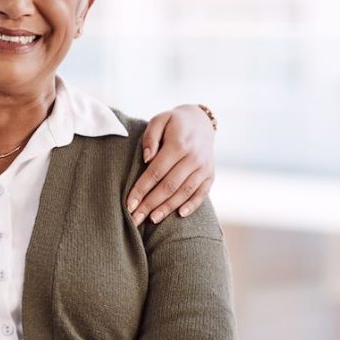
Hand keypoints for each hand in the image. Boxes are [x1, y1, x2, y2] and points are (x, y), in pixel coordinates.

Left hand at [126, 104, 214, 224]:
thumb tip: (146, 159)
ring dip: (167, 208)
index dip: (141, 190)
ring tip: (151, 219)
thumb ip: (150, 137)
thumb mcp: (159, 120)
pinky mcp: (211, 175)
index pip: (156, 172)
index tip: (128, 204)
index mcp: (178, 145)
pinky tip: (179, 215)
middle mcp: (193, 158)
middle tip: (135, 219)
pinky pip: (202, 193)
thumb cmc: (173, 123)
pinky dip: (192, 205)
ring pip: (184, 192)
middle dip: (150, 204)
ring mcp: (204, 168)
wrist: (201, 121)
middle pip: (169, 186)